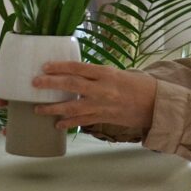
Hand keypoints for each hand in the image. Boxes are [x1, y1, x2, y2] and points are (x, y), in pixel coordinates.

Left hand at [31, 61, 157, 130]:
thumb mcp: (118, 73)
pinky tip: (57, 124)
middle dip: (51, 84)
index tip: (45, 66)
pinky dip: (68, 123)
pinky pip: (83, 121)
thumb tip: (77, 73)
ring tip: (38, 109)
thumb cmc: (138, 85)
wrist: (156, 104)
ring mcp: (102, 106)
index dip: (60, 66)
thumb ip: (98, 74)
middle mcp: (103, 89)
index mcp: (106, 73)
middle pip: (71, 84)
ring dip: (53, 109)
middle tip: (34, 83)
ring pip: (73, 107)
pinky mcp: (104, 119)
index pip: (78, 67)